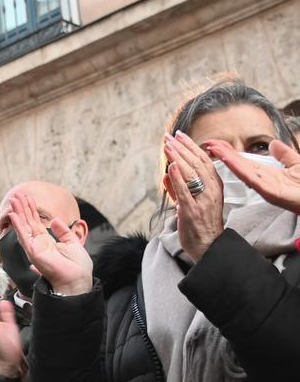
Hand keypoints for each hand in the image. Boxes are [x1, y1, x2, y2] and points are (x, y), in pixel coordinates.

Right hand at [7, 193, 91, 294]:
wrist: (77, 280)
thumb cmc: (77, 267)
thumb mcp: (72, 243)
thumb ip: (63, 232)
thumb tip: (55, 220)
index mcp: (47, 242)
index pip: (36, 223)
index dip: (31, 210)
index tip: (27, 198)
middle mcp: (38, 244)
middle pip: (28, 222)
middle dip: (23, 208)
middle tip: (17, 195)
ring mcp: (34, 248)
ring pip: (24, 227)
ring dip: (18, 213)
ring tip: (13, 200)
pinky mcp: (34, 252)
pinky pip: (24, 236)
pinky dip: (18, 225)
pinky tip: (14, 215)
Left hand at [161, 132, 224, 261]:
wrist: (208, 246)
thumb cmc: (200, 222)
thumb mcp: (192, 200)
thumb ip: (179, 186)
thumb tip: (167, 172)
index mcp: (214, 185)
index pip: (203, 160)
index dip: (191, 146)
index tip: (179, 135)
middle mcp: (211, 190)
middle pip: (197, 163)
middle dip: (182, 148)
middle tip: (169, 136)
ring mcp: (203, 200)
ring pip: (191, 174)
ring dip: (178, 158)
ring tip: (168, 146)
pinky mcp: (192, 211)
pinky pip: (185, 192)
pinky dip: (178, 178)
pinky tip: (170, 167)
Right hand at [207, 138, 299, 214]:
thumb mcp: (297, 164)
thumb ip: (285, 155)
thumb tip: (273, 143)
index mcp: (267, 174)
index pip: (245, 161)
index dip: (231, 152)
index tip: (218, 143)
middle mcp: (262, 180)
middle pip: (239, 165)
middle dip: (223, 154)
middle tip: (208, 144)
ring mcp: (264, 186)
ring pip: (241, 170)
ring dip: (226, 159)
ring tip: (213, 149)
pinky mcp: (269, 191)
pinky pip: (251, 178)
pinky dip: (238, 168)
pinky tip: (228, 160)